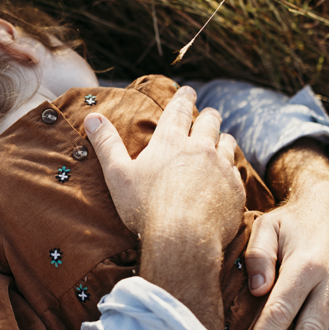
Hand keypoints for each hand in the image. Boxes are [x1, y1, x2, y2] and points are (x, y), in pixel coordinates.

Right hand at [84, 86, 244, 329]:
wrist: (183, 239)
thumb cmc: (146, 208)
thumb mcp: (117, 174)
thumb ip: (106, 144)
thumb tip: (91, 117)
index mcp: (170, 141)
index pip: (179, 110)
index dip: (183, 97)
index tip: (188, 90)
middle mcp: (200, 148)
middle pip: (209, 122)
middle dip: (208, 115)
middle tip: (209, 113)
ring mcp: (221, 168)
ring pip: (227, 144)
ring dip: (223, 139)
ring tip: (222, 140)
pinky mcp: (235, 190)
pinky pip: (237, 172)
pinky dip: (233, 169)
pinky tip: (230, 175)